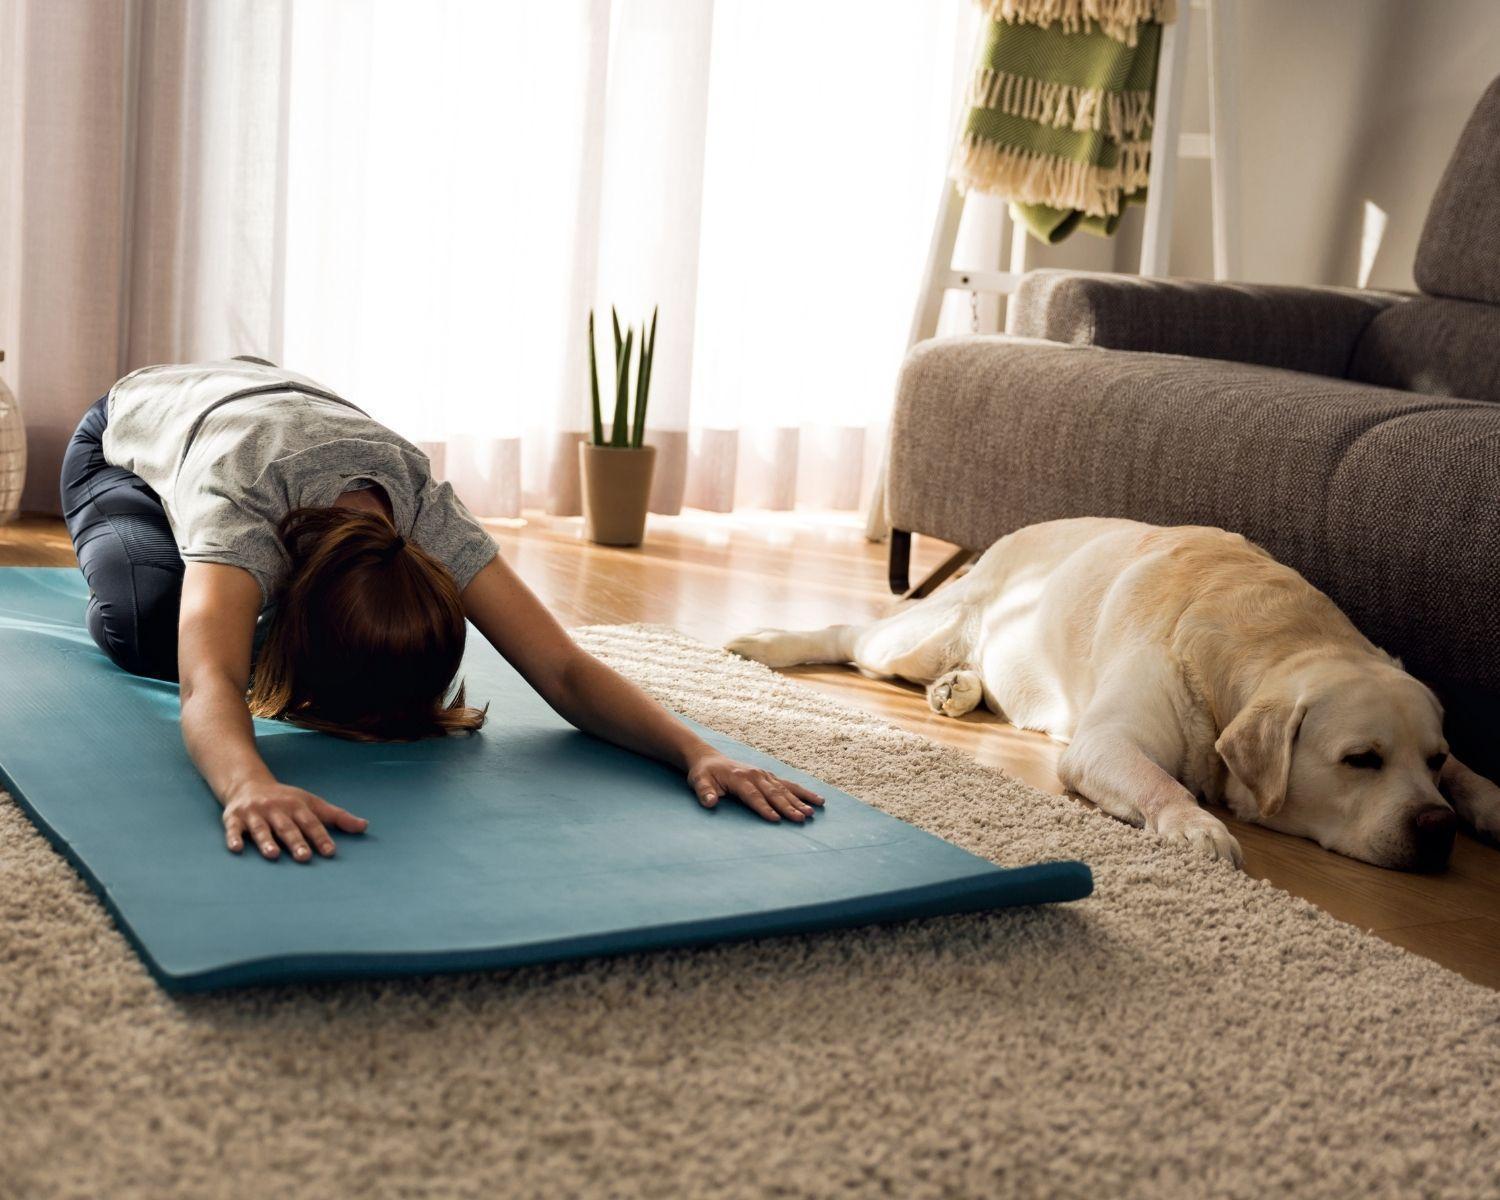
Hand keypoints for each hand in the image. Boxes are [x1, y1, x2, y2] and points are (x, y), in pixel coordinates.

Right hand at [222, 780, 367, 861]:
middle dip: (296, 841)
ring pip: (261, 828)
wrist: (248, 783)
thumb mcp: (312, 803)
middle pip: (287, 827)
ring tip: (273, 855)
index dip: (321, 837)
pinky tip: (237, 848)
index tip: (330, 852)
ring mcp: (255, 813)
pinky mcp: (234, 818)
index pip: (311, 823)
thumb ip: (337, 817)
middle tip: (304, 856)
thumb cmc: (286, 799)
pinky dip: (234, 838)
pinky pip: (233, 829)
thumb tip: (365, 826)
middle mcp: (276, 809)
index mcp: (297, 806)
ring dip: (266, 841)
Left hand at [686, 752, 823, 822]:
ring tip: (813, 812)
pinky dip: (803, 792)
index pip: (753, 795)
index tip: (776, 819)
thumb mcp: (698, 782)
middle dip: (788, 807)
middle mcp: (755, 775)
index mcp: (739, 778)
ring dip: (799, 801)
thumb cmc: (704, 774)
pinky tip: (817, 800)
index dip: (764, 808)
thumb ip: (705, 792)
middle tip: (801, 819)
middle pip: (773, 793)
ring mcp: (764, 774)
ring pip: (785, 789)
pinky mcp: (769, 776)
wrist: (709, 758)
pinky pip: (789, 785)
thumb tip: (711, 802)